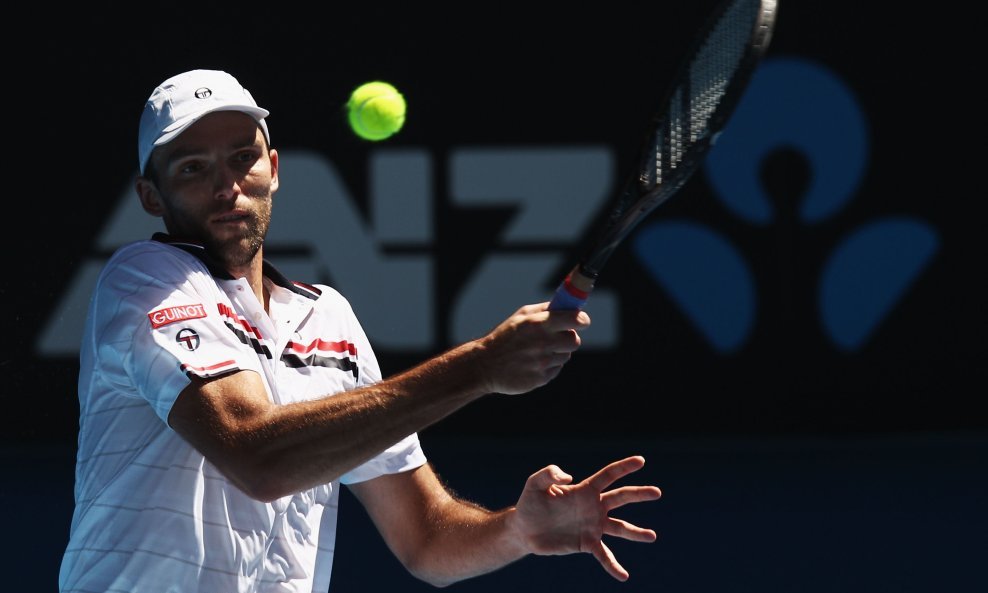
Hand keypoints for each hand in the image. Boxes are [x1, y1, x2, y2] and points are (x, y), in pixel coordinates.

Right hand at [478, 302, 589, 394]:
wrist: (485, 365)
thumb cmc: (505, 336)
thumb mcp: (521, 316)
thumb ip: (546, 310)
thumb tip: (569, 307)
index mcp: (538, 323)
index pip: (574, 320)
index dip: (581, 320)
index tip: (581, 321)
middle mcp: (542, 343)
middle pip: (574, 340)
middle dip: (568, 338)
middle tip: (557, 337)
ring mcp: (542, 362)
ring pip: (566, 356)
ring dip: (557, 353)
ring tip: (538, 351)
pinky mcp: (540, 378)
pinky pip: (556, 370)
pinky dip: (548, 367)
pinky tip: (532, 363)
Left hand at [511, 455, 661, 580]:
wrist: (524, 529)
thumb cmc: (530, 502)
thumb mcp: (535, 483)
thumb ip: (549, 473)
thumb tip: (570, 477)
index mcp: (584, 489)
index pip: (608, 475)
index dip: (624, 467)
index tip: (641, 460)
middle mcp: (593, 506)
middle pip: (621, 498)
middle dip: (639, 494)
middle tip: (657, 492)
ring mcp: (592, 526)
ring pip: (619, 528)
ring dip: (636, 532)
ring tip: (652, 536)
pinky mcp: (586, 543)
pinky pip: (604, 555)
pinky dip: (613, 566)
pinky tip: (623, 576)